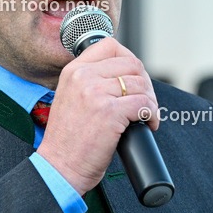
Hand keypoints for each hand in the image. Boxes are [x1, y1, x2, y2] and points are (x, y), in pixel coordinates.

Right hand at [36, 38, 157, 194]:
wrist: (60, 166)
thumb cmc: (68, 139)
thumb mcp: (71, 97)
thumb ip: (90, 81)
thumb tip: (124, 75)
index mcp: (73, 71)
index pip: (110, 46)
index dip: (129, 59)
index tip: (134, 77)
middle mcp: (83, 77)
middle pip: (132, 64)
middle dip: (145, 83)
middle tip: (145, 101)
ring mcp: (96, 93)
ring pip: (141, 84)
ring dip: (151, 101)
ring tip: (147, 115)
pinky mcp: (110, 112)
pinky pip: (144, 104)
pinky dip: (152, 115)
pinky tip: (148, 124)